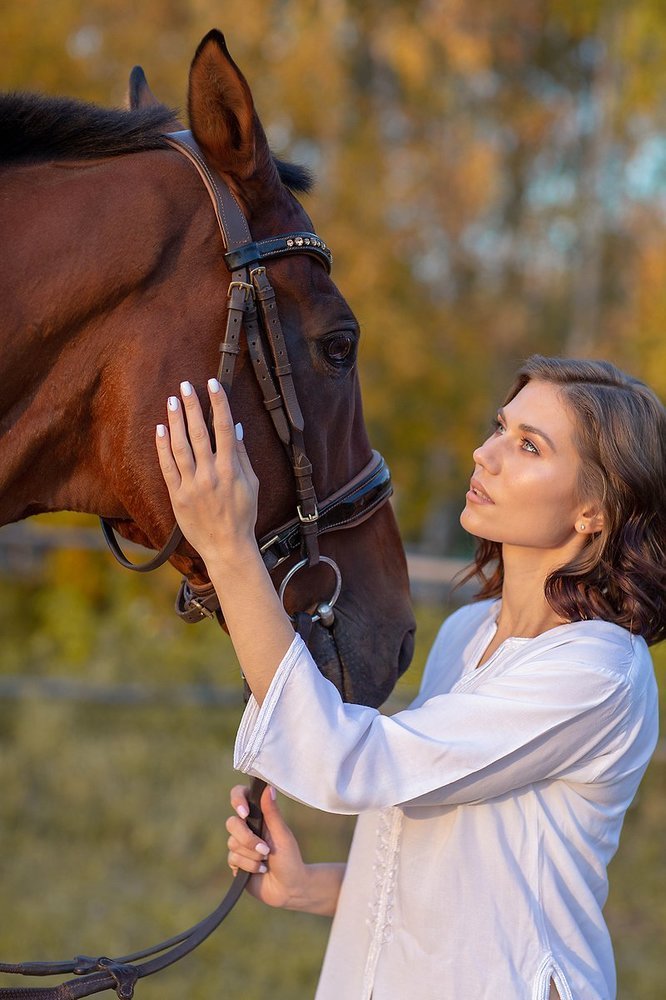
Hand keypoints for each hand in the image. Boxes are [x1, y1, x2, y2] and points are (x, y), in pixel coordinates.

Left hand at [155, 379, 258, 567]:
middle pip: (199, 433)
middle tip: (185, 386)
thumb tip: (236, 429)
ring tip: (172, 401)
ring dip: (176, 421)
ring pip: (181, 446)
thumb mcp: (251, 485)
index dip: (219, 404)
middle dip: (192, 406)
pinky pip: (167, 467)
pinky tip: (160, 429)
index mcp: (231, 470)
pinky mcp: (177, 496)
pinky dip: (162, 447)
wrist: (227, 547)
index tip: (213, 384)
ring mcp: (192, 485)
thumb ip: (242, 456)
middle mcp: (210, 475)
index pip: (224, 429)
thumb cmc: (243, 516)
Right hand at [226, 784, 308, 909]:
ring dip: (251, 856)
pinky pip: (232, 859)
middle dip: (248, 839)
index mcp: (259, 815)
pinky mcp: (236, 862)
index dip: (237, 800)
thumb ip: (273, 813)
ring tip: (266, 862)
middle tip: (265, 850)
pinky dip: (248, 866)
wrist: (289, 889)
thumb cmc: (290, 859)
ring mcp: (241, 845)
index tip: (245, 813)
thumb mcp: (282, 835)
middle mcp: (248, 828)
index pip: (240, 796)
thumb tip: (268, 787)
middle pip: (232, 823)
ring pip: (232, 843)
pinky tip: (260, 870)